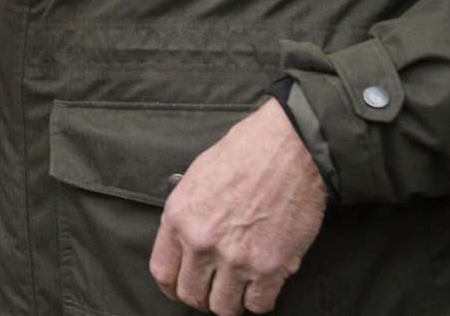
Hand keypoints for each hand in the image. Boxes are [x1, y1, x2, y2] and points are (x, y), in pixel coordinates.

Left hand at [149, 98, 327, 314]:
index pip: (163, 272)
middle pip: (192, 296)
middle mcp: (202, 242)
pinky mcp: (270, 269)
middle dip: (201, 295)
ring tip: (238, 285)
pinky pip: (258, 306)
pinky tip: (260, 283)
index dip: (172, 286)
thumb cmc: (243, 154)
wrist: (287, 149)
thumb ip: (186, 214)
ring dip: (230, 300)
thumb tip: (184, 240)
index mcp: (179, 217)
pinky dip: (258, 299)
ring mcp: (236, 259)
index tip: (181, 287)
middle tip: (214, 286)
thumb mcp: (196, 176)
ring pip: (224, 308)